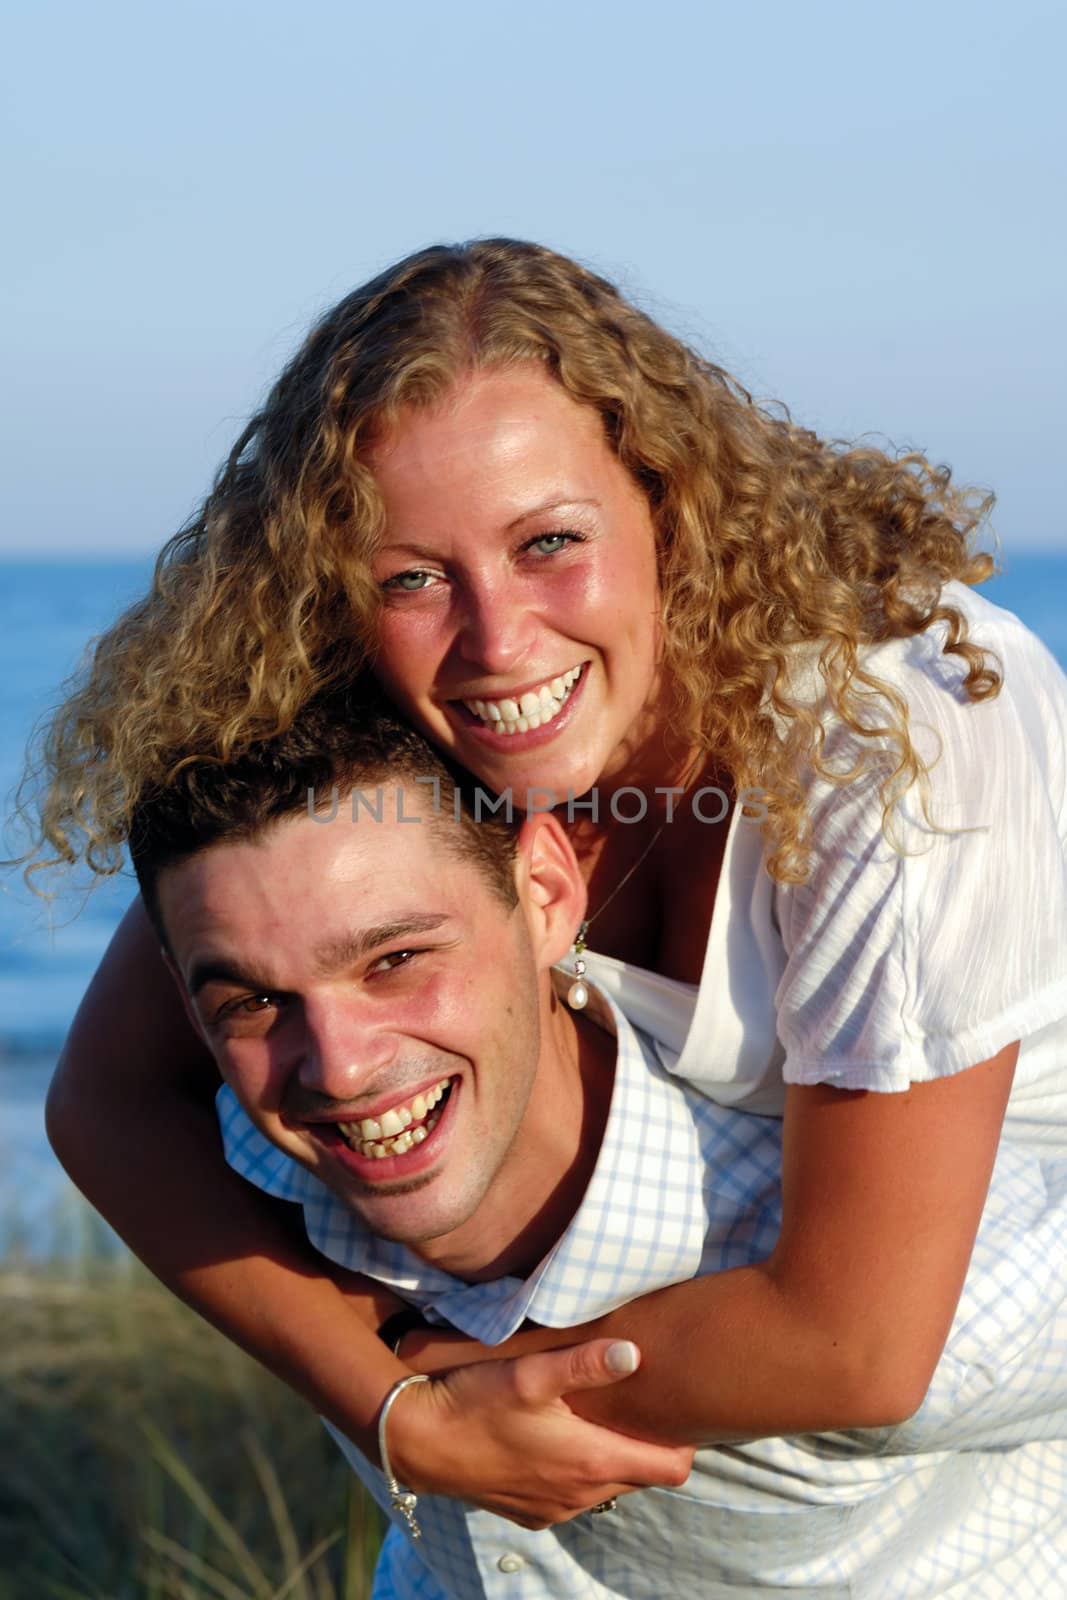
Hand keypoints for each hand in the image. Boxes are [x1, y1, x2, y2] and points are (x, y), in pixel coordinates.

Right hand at [385, 1339, 693, 1528]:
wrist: (417, 1443)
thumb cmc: (475, 1402)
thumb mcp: (530, 1373)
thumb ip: (585, 1363)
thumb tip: (636, 1354)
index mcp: (591, 1462)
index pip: (671, 1469)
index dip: (683, 1440)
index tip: (678, 1409)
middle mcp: (581, 1496)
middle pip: (643, 1476)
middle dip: (649, 1444)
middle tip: (641, 1402)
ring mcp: (556, 1510)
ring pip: (608, 1486)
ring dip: (611, 1456)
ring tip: (600, 1415)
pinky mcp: (531, 1515)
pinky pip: (575, 1496)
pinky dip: (580, 1471)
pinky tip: (560, 1437)